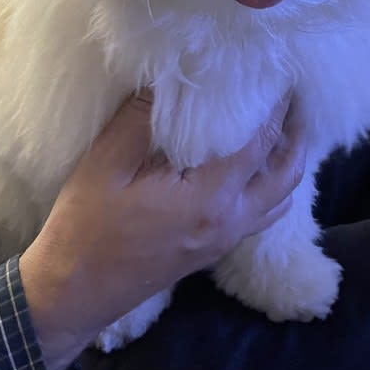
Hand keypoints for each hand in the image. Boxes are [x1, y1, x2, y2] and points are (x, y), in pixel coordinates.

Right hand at [19, 90, 304, 369]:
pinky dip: (270, 189)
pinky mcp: (212, 250)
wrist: (74, 292)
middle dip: (296, 137)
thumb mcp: (107, 163)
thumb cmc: (87, 225)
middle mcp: (228, 221)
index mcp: (210, 197)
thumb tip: (167, 77)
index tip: (285, 78)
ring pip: (279, 201)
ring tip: (280, 130)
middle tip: (296, 102)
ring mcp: (223, 240)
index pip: (260, 145)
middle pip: (286, 176)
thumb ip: (141, 118)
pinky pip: (260, 215)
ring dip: (287, 165)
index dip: (277, 109)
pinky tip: (250, 168)